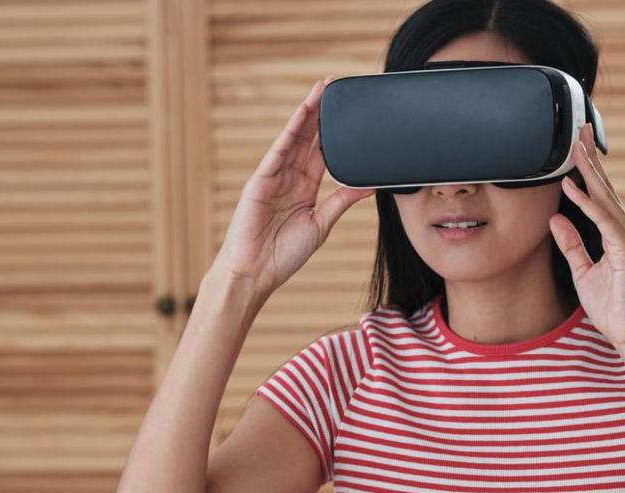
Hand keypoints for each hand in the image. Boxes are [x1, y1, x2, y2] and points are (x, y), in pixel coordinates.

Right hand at [212, 77, 373, 296]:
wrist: (256, 273)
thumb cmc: (284, 254)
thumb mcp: (321, 223)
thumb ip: (342, 200)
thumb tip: (368, 184)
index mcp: (305, 187)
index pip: (322, 151)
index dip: (335, 130)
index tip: (351, 112)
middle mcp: (290, 177)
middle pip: (310, 137)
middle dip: (323, 112)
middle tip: (338, 86)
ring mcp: (274, 176)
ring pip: (295, 138)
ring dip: (309, 112)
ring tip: (323, 89)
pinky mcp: (261, 180)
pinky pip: (279, 150)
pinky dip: (292, 130)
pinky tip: (303, 113)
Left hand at [549, 123, 624, 351]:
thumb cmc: (613, 309)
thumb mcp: (583, 273)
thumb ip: (571, 245)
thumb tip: (555, 219)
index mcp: (619, 236)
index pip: (602, 197)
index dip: (589, 171)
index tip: (578, 147)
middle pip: (606, 189)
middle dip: (591, 159)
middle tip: (579, 131)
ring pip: (606, 198)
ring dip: (589, 172)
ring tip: (575, 148)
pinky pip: (604, 221)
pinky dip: (587, 203)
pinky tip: (573, 187)